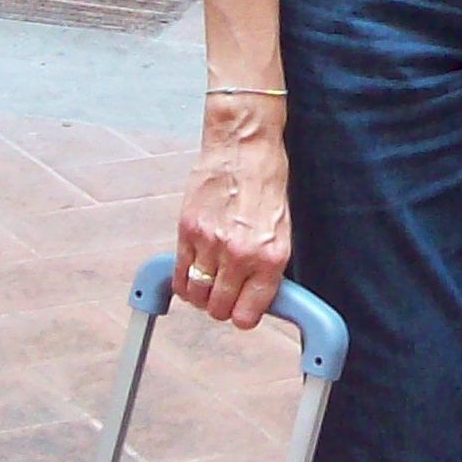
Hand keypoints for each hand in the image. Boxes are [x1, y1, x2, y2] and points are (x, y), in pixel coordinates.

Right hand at [174, 92, 290, 329]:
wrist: (243, 145)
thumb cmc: (266, 181)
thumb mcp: (282, 229)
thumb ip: (267, 265)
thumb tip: (254, 293)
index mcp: (270, 257)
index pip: (248, 314)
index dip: (243, 316)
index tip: (242, 311)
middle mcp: (239, 255)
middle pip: (218, 309)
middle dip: (221, 307)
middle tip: (224, 294)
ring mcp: (209, 243)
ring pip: (196, 296)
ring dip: (201, 296)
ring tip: (207, 283)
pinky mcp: (186, 230)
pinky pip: (179, 274)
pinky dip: (183, 281)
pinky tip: (191, 273)